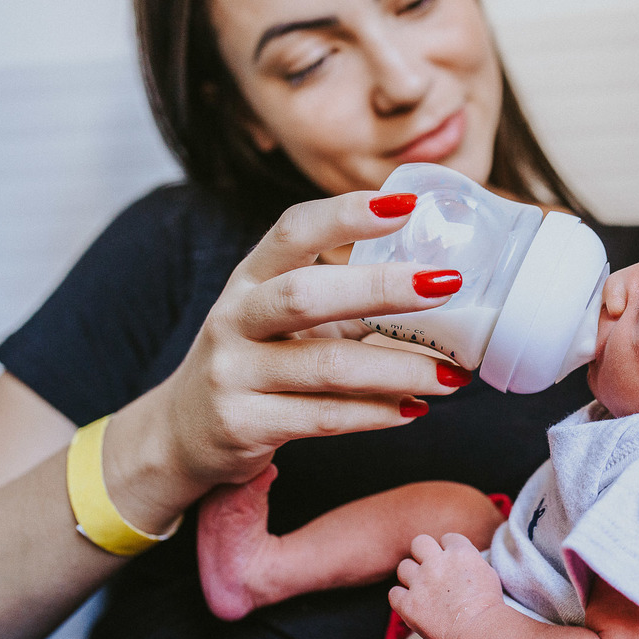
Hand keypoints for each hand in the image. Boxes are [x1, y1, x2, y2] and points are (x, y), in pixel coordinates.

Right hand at [119, 191, 470, 510]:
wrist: (184, 434)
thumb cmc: (259, 362)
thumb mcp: (289, 322)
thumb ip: (349, 302)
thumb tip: (440, 288)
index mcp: (251, 277)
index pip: (293, 229)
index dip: (347, 214)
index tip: (406, 205)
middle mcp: (235, 318)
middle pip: (309, 293)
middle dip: (383, 287)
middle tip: (446, 286)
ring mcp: (233, 373)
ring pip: (328, 366)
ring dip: (401, 369)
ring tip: (454, 375)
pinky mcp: (242, 425)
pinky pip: (324, 417)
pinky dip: (377, 414)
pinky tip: (414, 410)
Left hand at [389, 533, 504, 638]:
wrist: (478, 631)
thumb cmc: (488, 606)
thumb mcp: (488, 573)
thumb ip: (470, 561)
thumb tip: (463, 562)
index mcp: (459, 552)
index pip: (447, 538)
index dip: (449, 550)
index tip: (452, 563)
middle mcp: (436, 563)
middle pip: (419, 542)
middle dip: (424, 553)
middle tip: (431, 569)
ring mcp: (420, 582)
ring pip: (403, 567)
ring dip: (411, 576)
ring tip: (421, 589)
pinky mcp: (408, 604)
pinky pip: (394, 593)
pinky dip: (401, 599)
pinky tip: (412, 605)